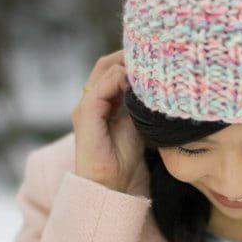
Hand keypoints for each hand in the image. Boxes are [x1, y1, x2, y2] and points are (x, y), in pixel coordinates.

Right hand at [71, 49, 143, 193]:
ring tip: (150, 68)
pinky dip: (118, 80)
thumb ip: (139, 102)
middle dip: (129, 56)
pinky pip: (100, 88)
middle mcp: (90, 100)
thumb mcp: (136, 123)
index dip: (131, 59)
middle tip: (155, 55)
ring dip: (127, 65)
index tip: (157, 58)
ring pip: (104, 70)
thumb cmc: (124, 159)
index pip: (112, 68)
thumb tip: (155, 81)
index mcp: (100, 102)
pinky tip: (138, 85)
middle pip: (106, 63)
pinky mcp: (85, 115)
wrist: (111, 185)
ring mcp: (85, 106)